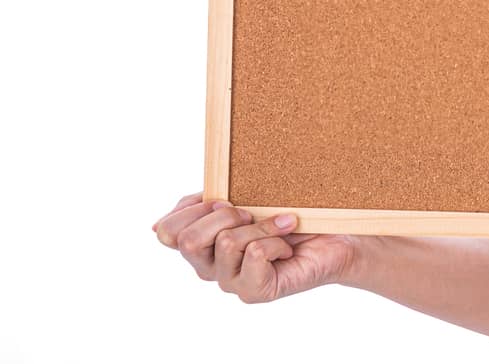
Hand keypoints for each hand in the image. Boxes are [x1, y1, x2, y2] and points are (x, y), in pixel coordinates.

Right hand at [150, 190, 361, 303]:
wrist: (333, 232)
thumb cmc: (286, 210)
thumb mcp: (240, 196)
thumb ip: (201, 205)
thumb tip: (155, 227)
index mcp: (200, 243)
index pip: (167, 232)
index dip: (191, 209)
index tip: (225, 197)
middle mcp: (210, 267)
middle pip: (188, 240)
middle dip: (224, 214)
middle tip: (251, 211)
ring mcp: (232, 282)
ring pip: (226, 243)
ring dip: (260, 225)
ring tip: (281, 226)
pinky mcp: (256, 292)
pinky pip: (254, 256)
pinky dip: (275, 240)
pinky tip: (288, 244)